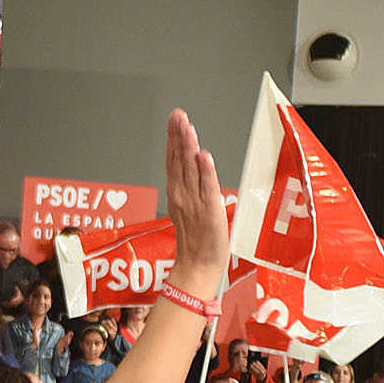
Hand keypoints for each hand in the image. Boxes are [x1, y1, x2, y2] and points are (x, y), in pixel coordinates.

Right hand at [158, 108, 227, 293]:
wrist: (198, 266)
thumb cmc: (196, 242)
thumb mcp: (189, 209)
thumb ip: (190, 186)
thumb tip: (195, 163)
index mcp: (177, 194)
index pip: (174, 160)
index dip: (174, 138)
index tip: (175, 119)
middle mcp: (182, 195)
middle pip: (178, 160)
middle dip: (178, 136)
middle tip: (177, 116)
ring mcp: (194, 202)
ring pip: (190, 170)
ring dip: (188, 147)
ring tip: (187, 128)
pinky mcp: (210, 211)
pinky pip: (207, 188)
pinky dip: (205, 172)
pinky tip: (203, 156)